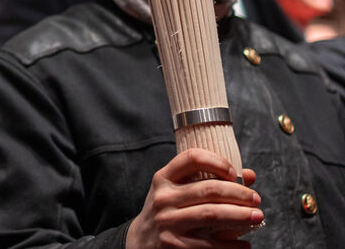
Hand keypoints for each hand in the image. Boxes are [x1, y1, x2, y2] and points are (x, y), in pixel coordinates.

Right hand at [125, 148, 262, 248]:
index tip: (235, 174)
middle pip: (209, 190)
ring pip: (211, 214)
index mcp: (164, 178)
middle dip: (240, 194)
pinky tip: (244, 244)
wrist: (141, 240)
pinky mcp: (174, 244)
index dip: (218, 162)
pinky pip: (209, 244)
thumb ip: (209, 181)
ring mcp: (167, 222)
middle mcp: (164, 198)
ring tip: (257, 217)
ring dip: (240, 215)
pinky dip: (232, 244)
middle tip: (256, 200)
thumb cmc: (168, 211)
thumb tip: (250, 176)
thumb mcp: (177, 191)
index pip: (192, 159)